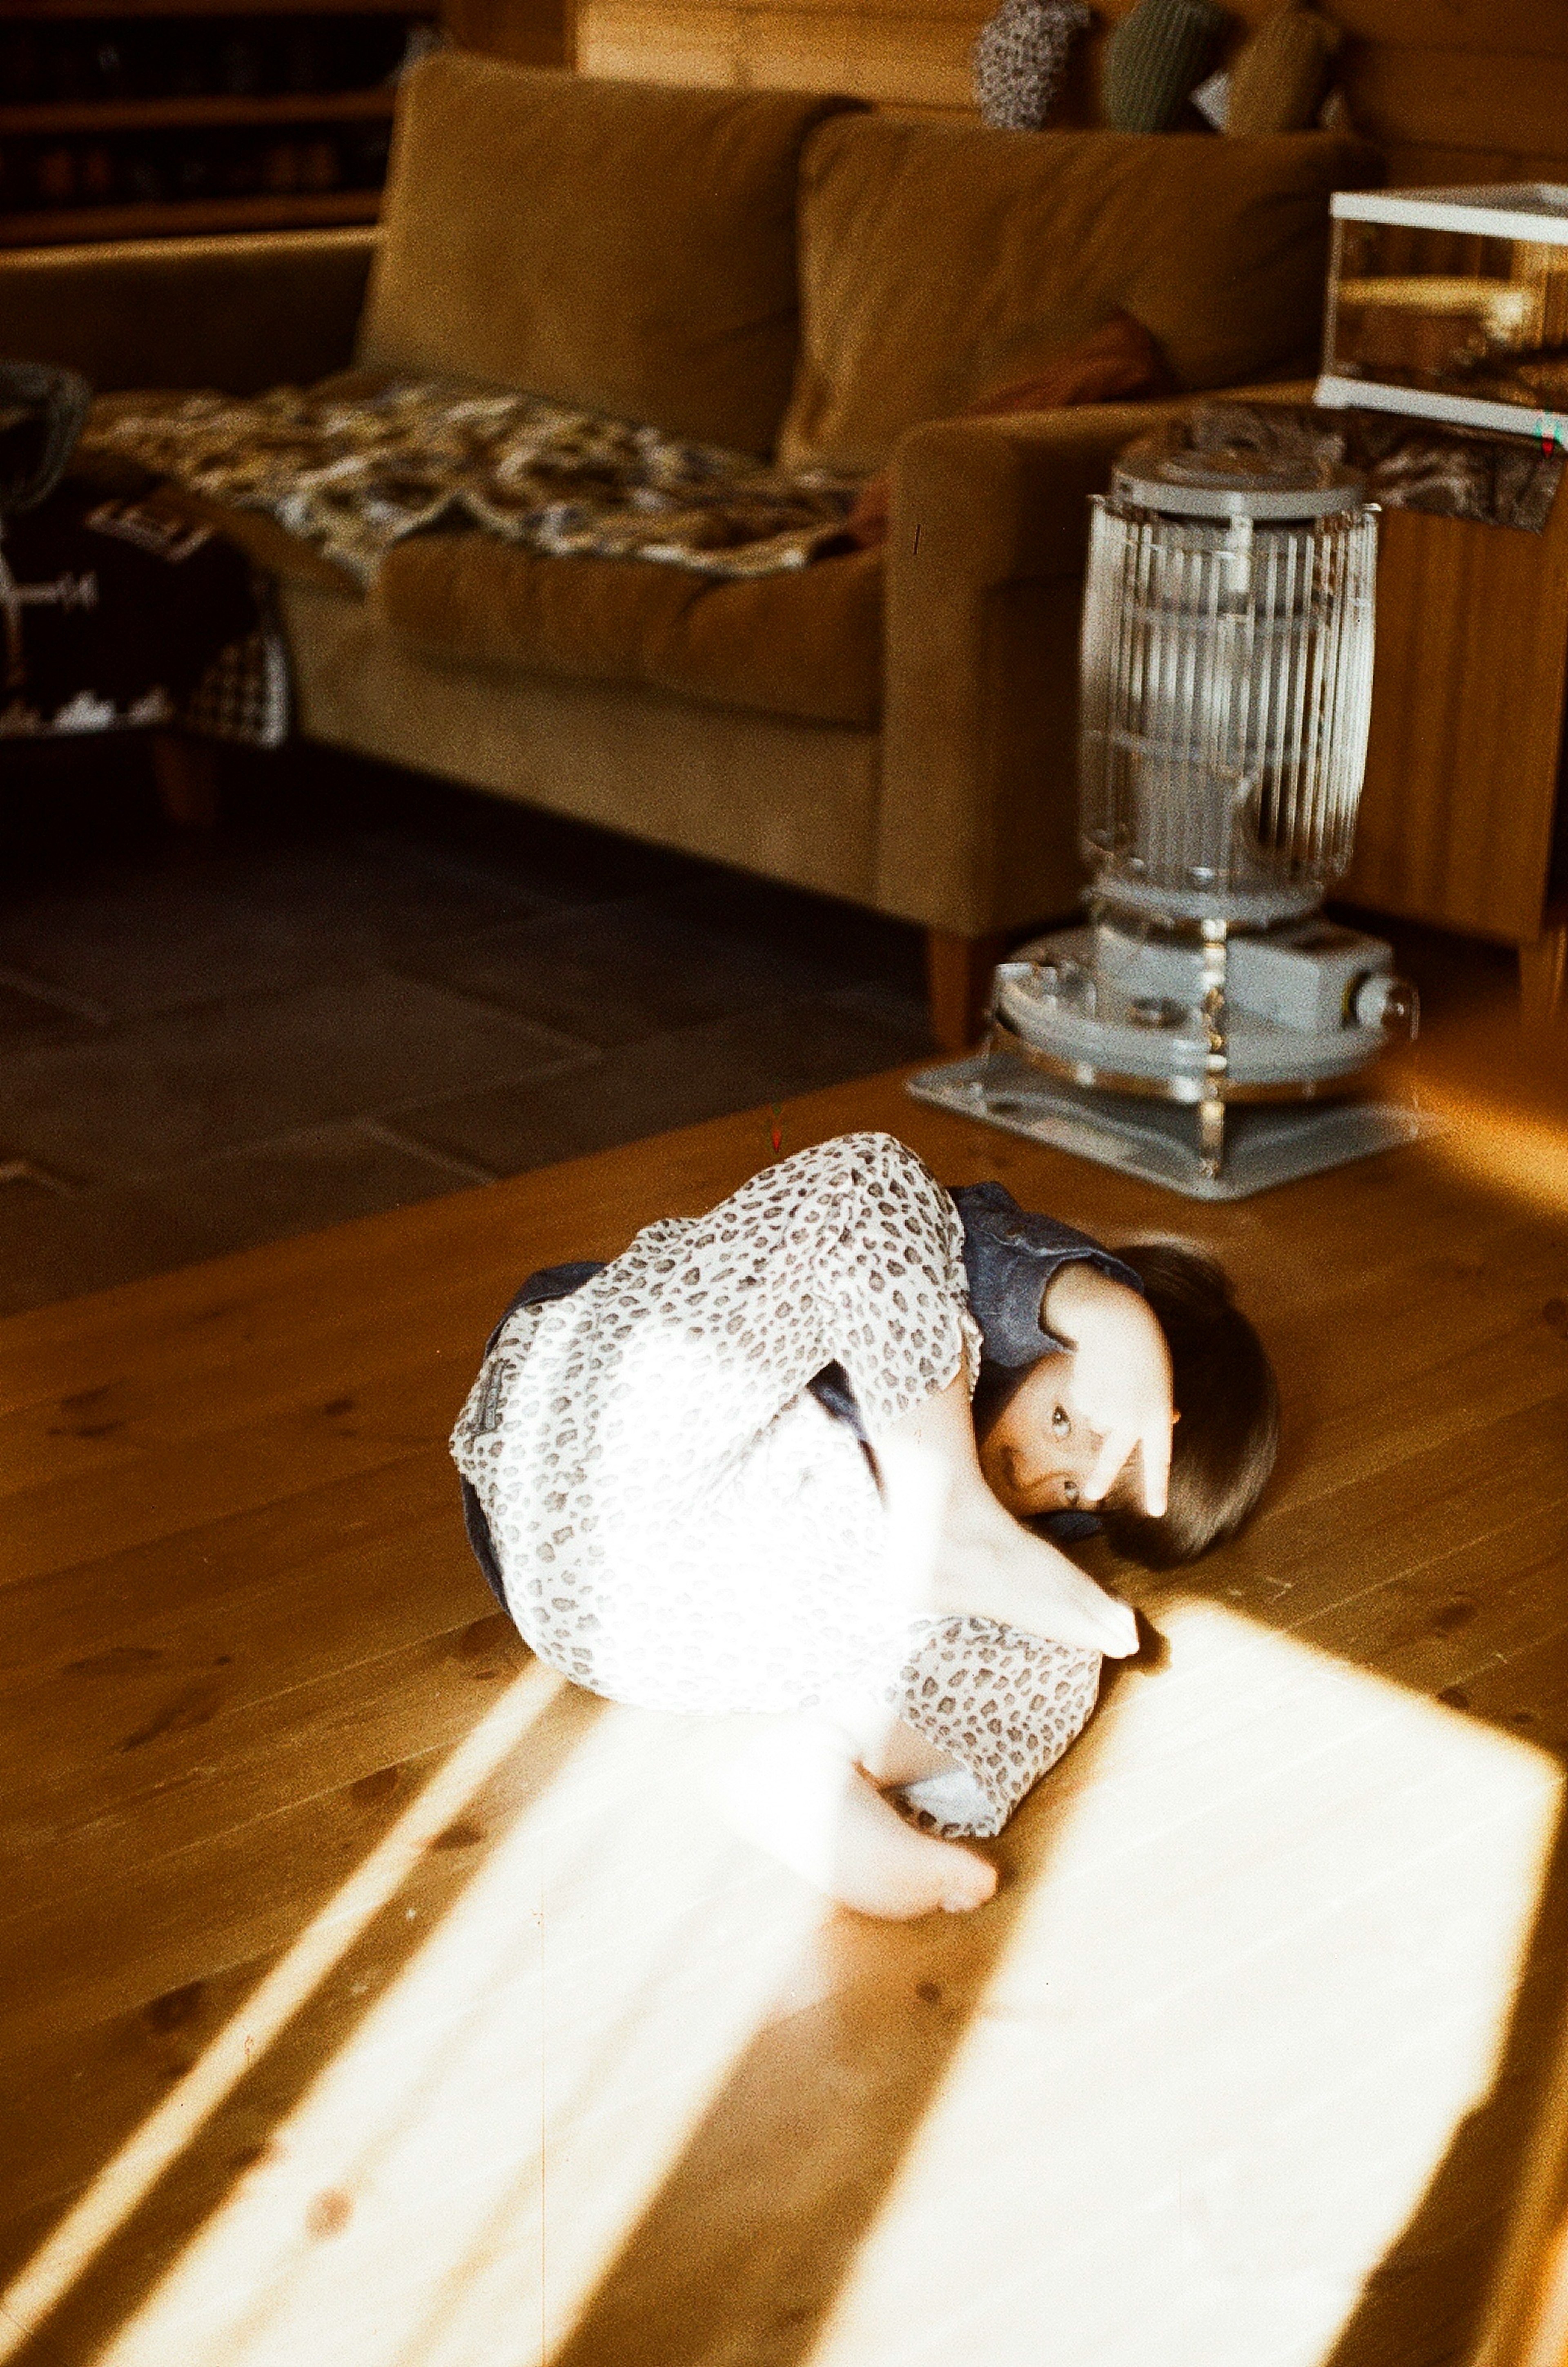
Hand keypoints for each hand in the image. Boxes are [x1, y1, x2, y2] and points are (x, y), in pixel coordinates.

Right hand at [1041, 1263, 1173, 1516]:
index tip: (1156, 1512)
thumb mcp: (1162, 1380)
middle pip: (1114, 1456)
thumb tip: (1172, 1422)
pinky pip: (1085, 1403)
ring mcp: (1108, 1408)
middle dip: (1102, 1478)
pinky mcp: (1086, 1396)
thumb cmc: (1147, 1350)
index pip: (1158, 1460)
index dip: (1157, 1487)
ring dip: (1102, 1404)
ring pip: (1099, 1421)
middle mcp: (1132, 1417)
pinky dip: (1090, 1389)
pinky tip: (1098, 1370)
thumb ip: (1162, 1404)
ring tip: (1113, 1377)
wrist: (1118, 1321)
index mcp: (1158, 1416)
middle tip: (1093, 1495)